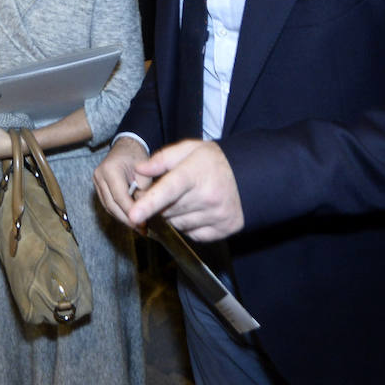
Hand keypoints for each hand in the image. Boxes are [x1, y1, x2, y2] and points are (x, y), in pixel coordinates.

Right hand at [93, 137, 152, 227]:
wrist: (126, 147)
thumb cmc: (137, 157)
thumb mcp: (145, 172)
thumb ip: (144, 190)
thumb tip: (143, 210)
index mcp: (110, 169)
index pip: (119, 196)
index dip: (131, 212)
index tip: (142, 223)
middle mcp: (99, 176)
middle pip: (111, 204)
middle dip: (127, 219)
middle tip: (141, 229)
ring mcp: (96, 182)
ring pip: (109, 207)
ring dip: (123, 218)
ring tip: (138, 227)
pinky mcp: (99, 188)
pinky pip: (108, 204)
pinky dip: (119, 213)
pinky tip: (131, 219)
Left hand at [126, 139, 242, 241]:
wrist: (250, 175)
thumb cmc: (213, 161)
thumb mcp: (189, 149)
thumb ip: (162, 159)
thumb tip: (139, 170)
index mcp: (195, 173)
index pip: (168, 190)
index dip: (149, 203)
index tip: (133, 215)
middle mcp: (208, 196)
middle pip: (168, 210)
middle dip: (159, 204)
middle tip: (165, 191)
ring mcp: (218, 215)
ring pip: (178, 224)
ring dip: (173, 215)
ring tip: (185, 198)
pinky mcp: (223, 228)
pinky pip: (192, 234)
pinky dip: (188, 225)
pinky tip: (196, 210)